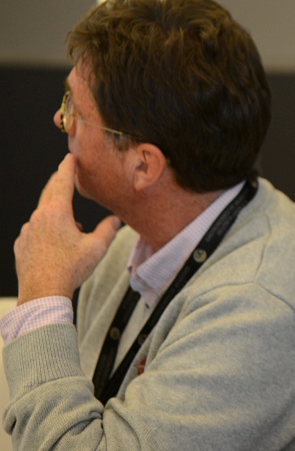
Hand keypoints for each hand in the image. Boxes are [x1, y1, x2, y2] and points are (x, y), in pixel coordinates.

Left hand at [14, 154, 120, 302]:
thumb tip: (115, 220)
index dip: (67, 168)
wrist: (43, 293)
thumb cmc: (70, 269)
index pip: (62, 182)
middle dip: (58, 182)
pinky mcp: (21, 245)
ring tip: (71, 225)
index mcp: (57, 213)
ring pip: (42, 214)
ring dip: (55, 212)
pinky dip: (45, 229)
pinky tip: (55, 242)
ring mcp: (27, 231)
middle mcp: (39, 218)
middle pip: (49, 193)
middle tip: (65, 173)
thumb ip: (108, 229)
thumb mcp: (96, 248)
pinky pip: (34, 230)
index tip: (70, 157)